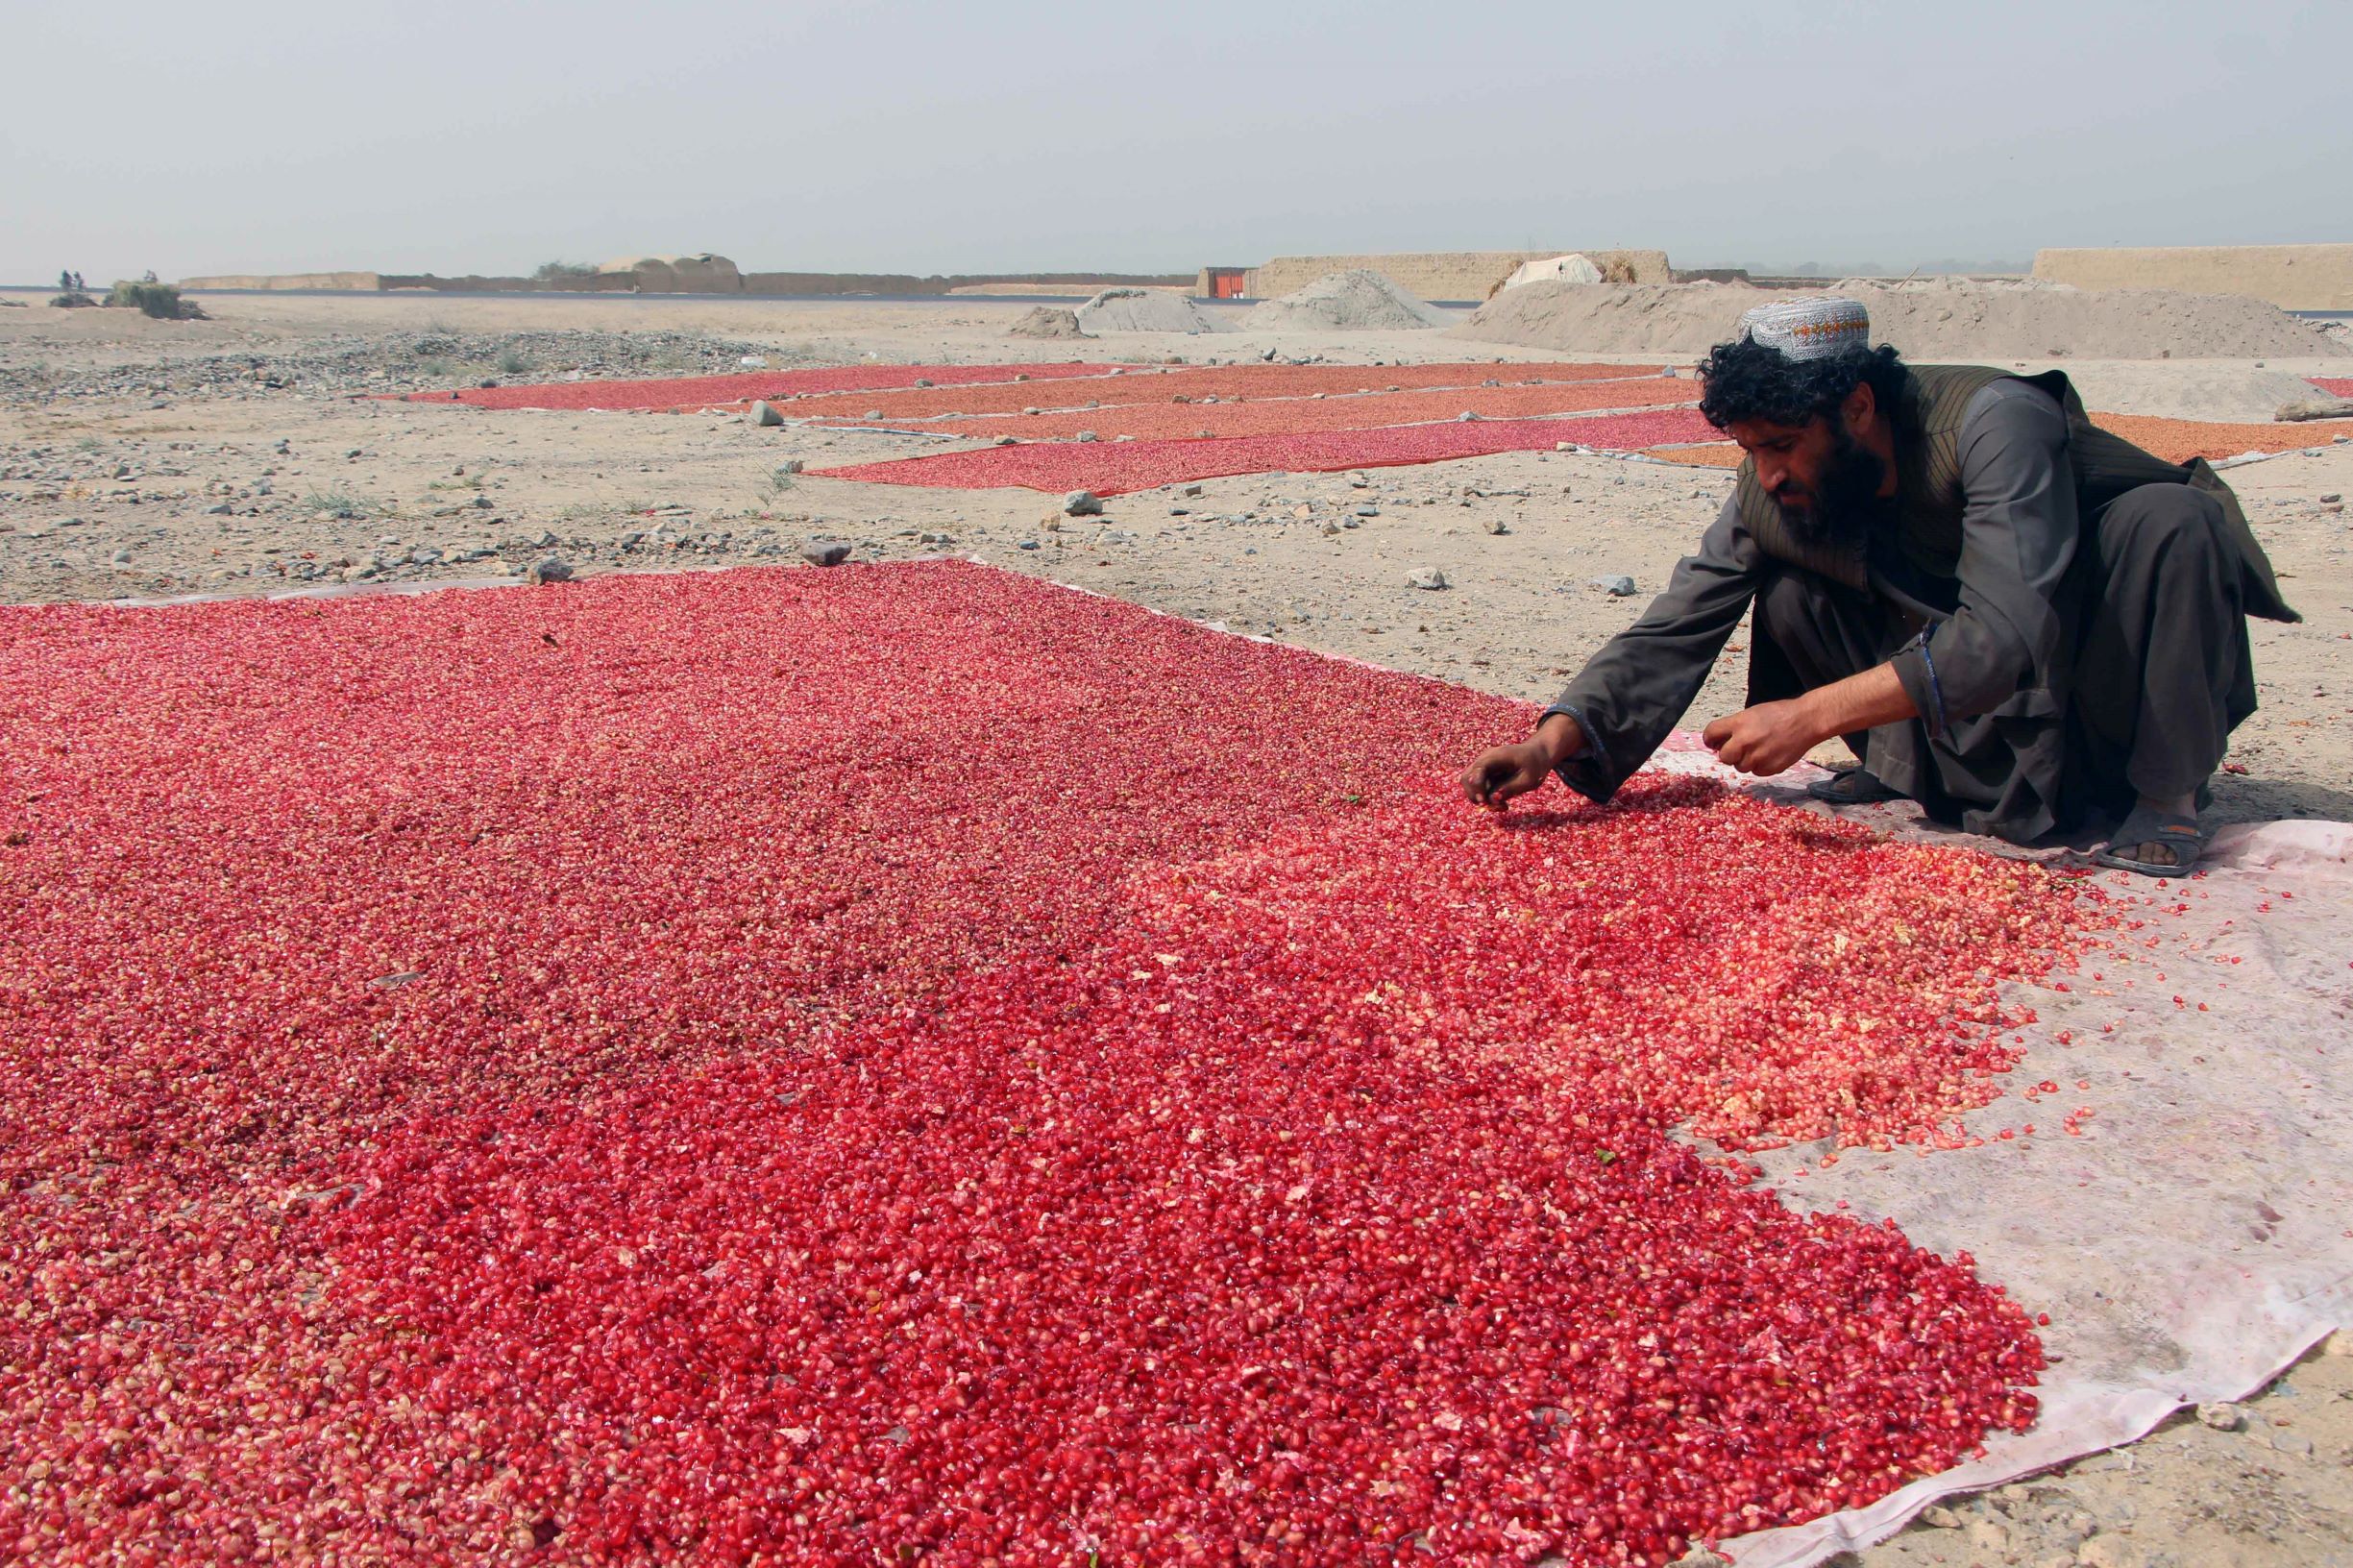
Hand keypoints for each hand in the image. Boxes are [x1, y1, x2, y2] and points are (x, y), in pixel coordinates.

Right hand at [1458, 715, 1581, 808]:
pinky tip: (1502, 803)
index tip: (1485, 802)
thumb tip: (1493, 798)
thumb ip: (1512, 788)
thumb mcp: (1530, 779)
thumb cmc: (1536, 765)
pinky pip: (1479, 789)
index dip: (1477, 787)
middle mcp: (1485, 759)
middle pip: (1466, 778)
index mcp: (1496, 756)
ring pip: (1470, 785)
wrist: (1537, 754)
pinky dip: (1487, 798)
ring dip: (1481, 799)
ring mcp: (1483, 766)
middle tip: (1496, 806)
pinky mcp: (1485, 774)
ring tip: (1501, 806)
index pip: (1477, 771)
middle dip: (1476, 796)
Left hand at [1701, 700, 1820, 777]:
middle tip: (1739, 748)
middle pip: (1723, 757)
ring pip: (1740, 767)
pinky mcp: (1770, 768)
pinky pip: (1756, 772)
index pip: (1710, 734)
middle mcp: (1745, 741)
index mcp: (1739, 723)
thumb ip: (1734, 727)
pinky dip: (1760, 766)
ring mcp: (1758, 756)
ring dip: (1746, 761)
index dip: (1710, 739)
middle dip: (1729, 754)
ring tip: (1760, 749)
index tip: (1713, 742)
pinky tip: (1770, 754)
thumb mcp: (1752, 713)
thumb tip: (1719, 741)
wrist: (1806, 721)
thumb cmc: (1779, 714)